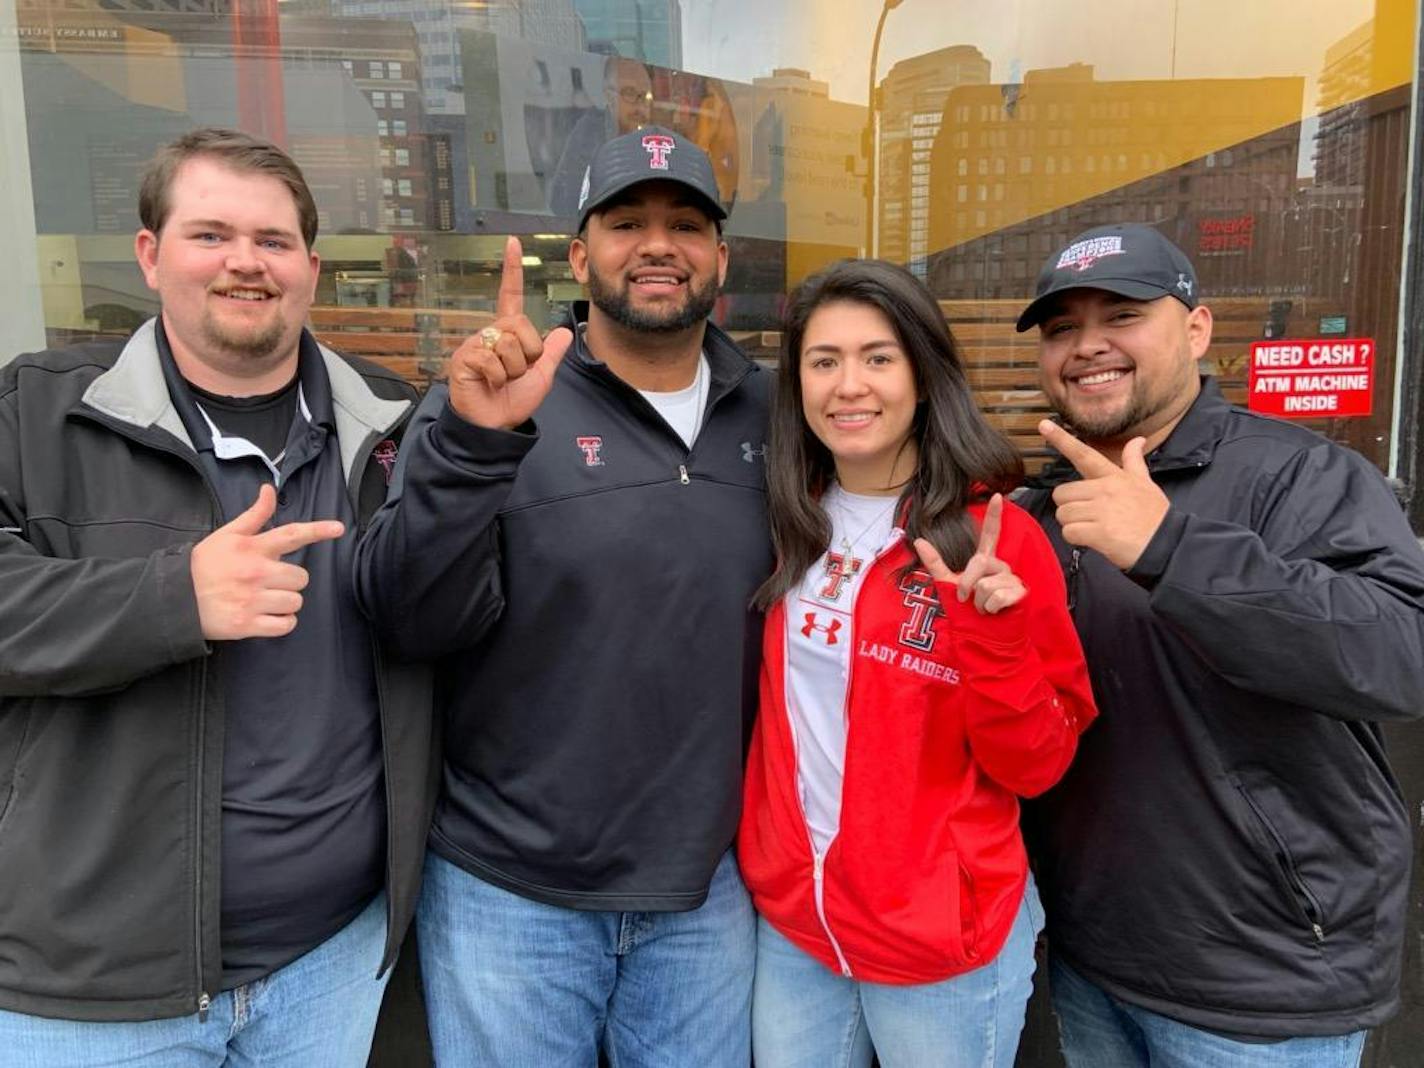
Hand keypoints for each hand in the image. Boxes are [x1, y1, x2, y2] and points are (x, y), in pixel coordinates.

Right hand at [190, 484, 344, 639]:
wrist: (175, 600)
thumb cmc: (204, 565)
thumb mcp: (227, 535)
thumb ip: (254, 515)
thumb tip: (269, 490)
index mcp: (252, 548)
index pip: (291, 534)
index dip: (317, 530)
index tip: (338, 528)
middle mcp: (256, 572)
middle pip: (301, 577)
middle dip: (290, 580)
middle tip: (269, 582)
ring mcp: (252, 599)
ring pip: (295, 602)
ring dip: (285, 602)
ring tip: (264, 599)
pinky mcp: (248, 624)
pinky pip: (286, 625)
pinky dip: (281, 623)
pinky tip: (267, 616)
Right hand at [447, 236, 573, 428]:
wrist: (493, 427)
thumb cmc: (511, 401)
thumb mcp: (540, 377)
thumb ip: (551, 354)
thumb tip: (564, 332)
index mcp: (506, 334)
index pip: (510, 296)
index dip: (512, 270)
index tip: (513, 242)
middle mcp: (489, 334)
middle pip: (521, 325)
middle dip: (529, 354)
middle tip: (516, 373)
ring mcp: (475, 346)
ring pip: (509, 345)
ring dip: (514, 369)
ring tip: (502, 381)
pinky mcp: (464, 360)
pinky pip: (493, 360)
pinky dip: (498, 378)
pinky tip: (489, 384)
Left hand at [914, 493, 1025, 614]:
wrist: (983, 638)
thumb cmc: (968, 614)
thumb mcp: (947, 585)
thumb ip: (935, 563)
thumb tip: (918, 540)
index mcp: (984, 562)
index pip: (991, 534)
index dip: (995, 516)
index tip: (1000, 495)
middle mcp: (1000, 567)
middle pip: (979, 563)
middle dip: (967, 585)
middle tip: (968, 601)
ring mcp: (1012, 579)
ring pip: (986, 584)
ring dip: (978, 602)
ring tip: (984, 609)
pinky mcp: (1020, 593)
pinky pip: (997, 596)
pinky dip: (990, 609)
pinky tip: (995, 613)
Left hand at [1039, 420, 1169, 569]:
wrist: (1166, 544)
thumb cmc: (1154, 516)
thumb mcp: (1146, 483)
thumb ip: (1134, 462)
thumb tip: (1138, 439)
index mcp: (1113, 477)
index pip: (1084, 455)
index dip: (1062, 439)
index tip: (1044, 425)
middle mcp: (1105, 489)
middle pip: (1062, 493)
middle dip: (1069, 507)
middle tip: (1088, 516)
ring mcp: (1101, 510)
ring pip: (1063, 514)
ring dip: (1073, 524)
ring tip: (1095, 528)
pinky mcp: (1098, 532)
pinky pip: (1069, 532)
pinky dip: (1076, 539)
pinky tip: (1094, 540)